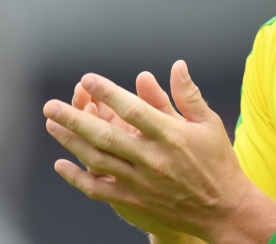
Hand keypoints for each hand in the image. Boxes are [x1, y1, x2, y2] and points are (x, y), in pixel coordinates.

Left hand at [44, 60, 275, 243]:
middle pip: (106, 135)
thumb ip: (188, 95)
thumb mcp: (209, 123)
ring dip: (71, 142)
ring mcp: (141, 182)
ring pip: (97, 160)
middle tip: (52, 105)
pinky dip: (77, 178)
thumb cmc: (218, 161)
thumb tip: (177, 66)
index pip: (133, 109)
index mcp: (171, 135)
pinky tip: (61, 165)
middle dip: (74, 119)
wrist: (223, 209)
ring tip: (52, 125)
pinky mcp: (134, 201)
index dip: (108, 93)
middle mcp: (153, 158)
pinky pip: (99, 189)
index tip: (88, 79)